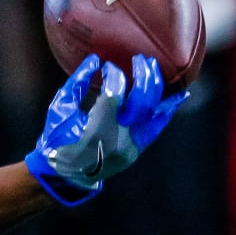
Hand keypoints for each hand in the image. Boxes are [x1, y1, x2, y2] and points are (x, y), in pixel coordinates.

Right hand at [25, 54, 188, 205]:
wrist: (63, 175)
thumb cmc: (56, 139)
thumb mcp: (60, 109)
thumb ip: (77, 83)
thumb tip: (95, 60)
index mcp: (97, 127)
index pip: (116, 91)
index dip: (114, 73)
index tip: (107, 66)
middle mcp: (119, 137)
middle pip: (142, 99)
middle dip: (144, 74)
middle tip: (140, 59)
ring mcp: (130, 146)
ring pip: (154, 111)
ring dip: (156, 86)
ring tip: (152, 68)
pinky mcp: (135, 151)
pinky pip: (157, 128)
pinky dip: (167, 110)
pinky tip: (179, 95)